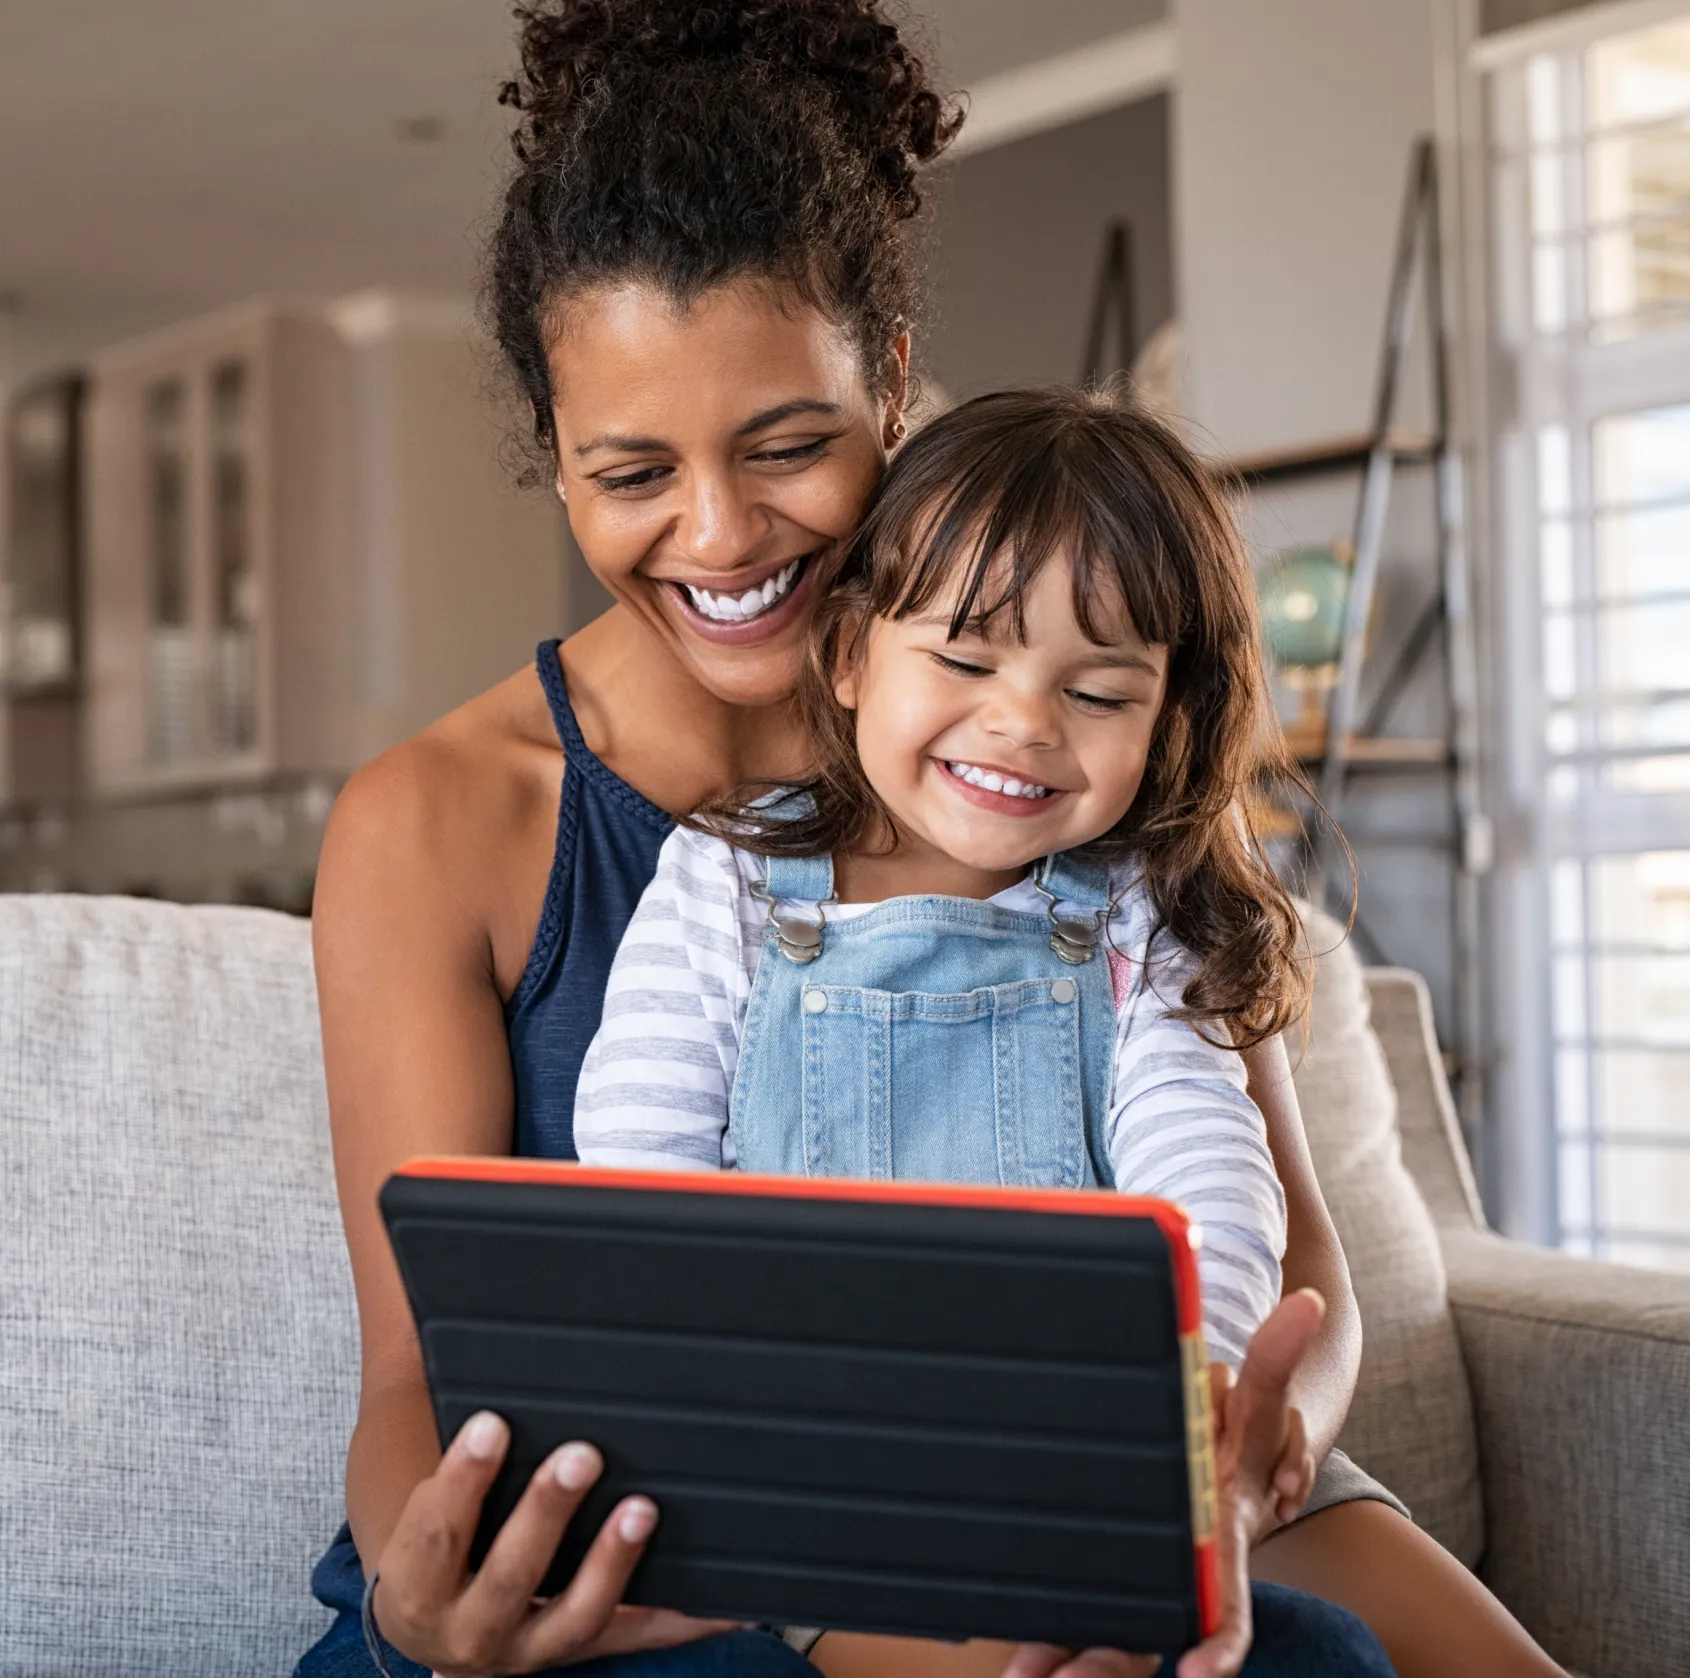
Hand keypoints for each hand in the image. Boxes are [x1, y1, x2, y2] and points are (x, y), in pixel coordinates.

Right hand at [369, 1412, 739, 1674]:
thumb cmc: (437, 1538)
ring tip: (643, 1509)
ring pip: (574, 1617)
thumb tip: (435, 1298)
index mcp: (418, 1584)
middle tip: (584, 1454)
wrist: (436, 1623)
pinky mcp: (581, 1653)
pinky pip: (639, 1636)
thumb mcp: (423, 1494)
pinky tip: (728, 1596)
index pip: (436, 1532)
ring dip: (612, 1563)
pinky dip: (686, 1618)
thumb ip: (454, 1426)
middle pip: (510, 1573)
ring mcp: (530, 1650)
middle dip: (546, 1511)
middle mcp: (469, 1631)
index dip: (462, 1477)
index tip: (491, 1422)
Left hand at [1004, 1291, 1326, 1677]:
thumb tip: (1308, 1301)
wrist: (1221, 1457)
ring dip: (1062, 1657)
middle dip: (1108, 1665)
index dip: (1218, 1646)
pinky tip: (1010, 1655)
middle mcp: (1183, 1574)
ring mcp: (1146, 1582)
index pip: (1224, 1610)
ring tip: (1016, 1677)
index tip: (1199, 1674)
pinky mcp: (1107, 1576)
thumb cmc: (1234, 1439)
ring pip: (1104, 1634)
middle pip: (1149, 1635)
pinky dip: (1044, 1633)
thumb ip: (1274, 1360)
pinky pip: (1073, 1610)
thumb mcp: (1255, 1404)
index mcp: (1221, 1545)